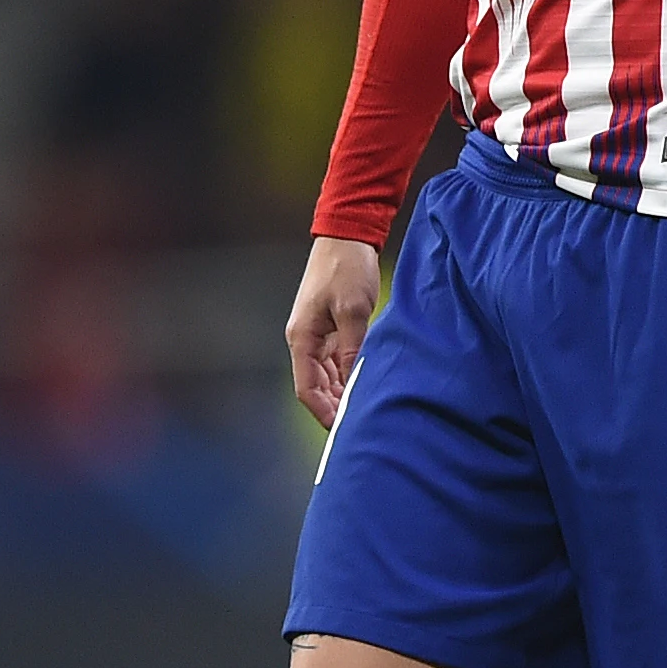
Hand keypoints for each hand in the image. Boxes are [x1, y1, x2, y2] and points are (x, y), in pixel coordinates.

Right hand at [286, 237, 380, 427]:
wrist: (348, 236)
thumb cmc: (348, 269)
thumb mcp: (354, 311)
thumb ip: (352, 349)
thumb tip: (352, 384)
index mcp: (302, 338)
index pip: (307, 389)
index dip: (323, 412)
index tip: (342, 431)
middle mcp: (305, 340)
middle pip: (315, 387)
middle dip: (333, 407)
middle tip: (359, 427)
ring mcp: (317, 334)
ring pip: (326, 376)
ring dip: (341, 393)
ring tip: (364, 411)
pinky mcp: (331, 327)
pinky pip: (336, 361)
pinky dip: (348, 376)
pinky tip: (364, 386)